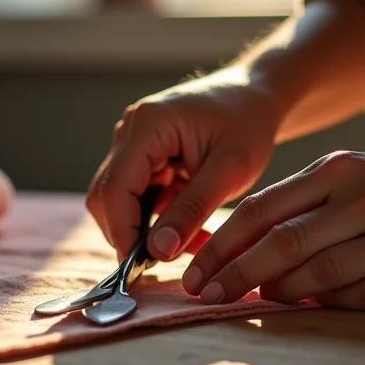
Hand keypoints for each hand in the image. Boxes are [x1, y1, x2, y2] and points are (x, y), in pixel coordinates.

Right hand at [87, 71, 281, 260]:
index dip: (122, 231)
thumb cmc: (248, 124)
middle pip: (107, 196)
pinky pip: (138, 195)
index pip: (115, 188)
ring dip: (149, 230)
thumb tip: (157, 251)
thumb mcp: (230, 170)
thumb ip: (192, 209)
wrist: (256, 97)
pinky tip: (190, 229)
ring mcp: (133, 143)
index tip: (141, 267)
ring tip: (193, 243)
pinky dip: (159, 218)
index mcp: (148, 125)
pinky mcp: (143, 156)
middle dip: (132, 234)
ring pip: (121, 200)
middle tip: (171, 259)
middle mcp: (130, 130)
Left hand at [183, 142, 364, 309]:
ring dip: (279, 294)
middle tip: (207, 296)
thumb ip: (312, 202)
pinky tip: (311, 306)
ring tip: (259, 300)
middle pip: (280, 246)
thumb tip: (260, 250)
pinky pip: (359, 299)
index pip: (262, 210)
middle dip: (234, 276)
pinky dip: (328, 306)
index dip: (221, 246)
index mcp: (342, 169)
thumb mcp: (364, 169)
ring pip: (316, 278)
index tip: (195, 273)